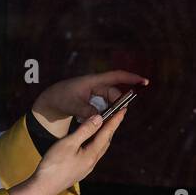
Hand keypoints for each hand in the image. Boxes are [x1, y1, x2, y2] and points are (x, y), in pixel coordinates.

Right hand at [10, 109, 125, 194]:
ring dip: (104, 136)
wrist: (44, 187)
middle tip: (117, 115)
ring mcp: (86, 168)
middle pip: (106, 141)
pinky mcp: (80, 171)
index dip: (115, 120)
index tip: (123, 109)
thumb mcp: (69, 143)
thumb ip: (85, 130)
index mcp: (91, 154)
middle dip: (112, 128)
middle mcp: (92, 162)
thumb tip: (99, 118)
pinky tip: (90, 142)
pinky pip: (93, 154)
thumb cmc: (54, 165)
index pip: (107, 133)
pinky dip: (96, 143)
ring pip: (100, 148)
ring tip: (105, 126)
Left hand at [31, 70, 148, 136]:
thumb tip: (99, 117)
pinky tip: (95, 118)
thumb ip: (86, 111)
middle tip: (117, 116)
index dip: (131, 78)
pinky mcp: (93, 100)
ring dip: (108, 110)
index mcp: (93, 81)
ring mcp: (95, 92)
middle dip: (117, 104)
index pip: (116, 76)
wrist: (51, 100)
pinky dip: (103, 113)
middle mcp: (96, 85)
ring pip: (109, 101)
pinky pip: (104, 106)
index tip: (144, 82)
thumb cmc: (61, 98)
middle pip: (114, 93)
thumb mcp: (72, 105)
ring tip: (100, 117)